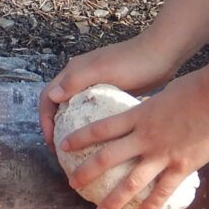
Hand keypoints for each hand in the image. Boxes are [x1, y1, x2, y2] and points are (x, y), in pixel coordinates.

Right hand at [40, 33, 185, 147]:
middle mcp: (80, 78)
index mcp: (74, 71)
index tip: (52, 142)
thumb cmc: (133, 61)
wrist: (163, 55)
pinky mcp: (111, 92)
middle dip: (56, 128)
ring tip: (78, 152)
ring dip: (72, 128)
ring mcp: (96, 85)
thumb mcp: (103, 70)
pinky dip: (90, 126)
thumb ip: (76, 81)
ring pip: (76, 110)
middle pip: (58, 105)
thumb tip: (52, 96)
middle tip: (63, 153)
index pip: (48, 97)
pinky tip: (99, 142)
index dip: (45, 120)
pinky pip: (93, 112)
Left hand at [57, 69, 208, 208]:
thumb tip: (144, 107)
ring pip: (131, 182)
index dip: (80, 137)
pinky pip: (162, 190)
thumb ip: (151, 107)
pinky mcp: (182, 165)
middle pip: (107, 157)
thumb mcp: (164, 94)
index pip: (101, 128)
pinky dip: (151, 205)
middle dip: (86, 172)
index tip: (63, 145)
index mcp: (139, 115)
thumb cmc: (197, 88)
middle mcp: (145, 136)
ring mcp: (162, 153)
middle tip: (71, 184)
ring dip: (113, 200)